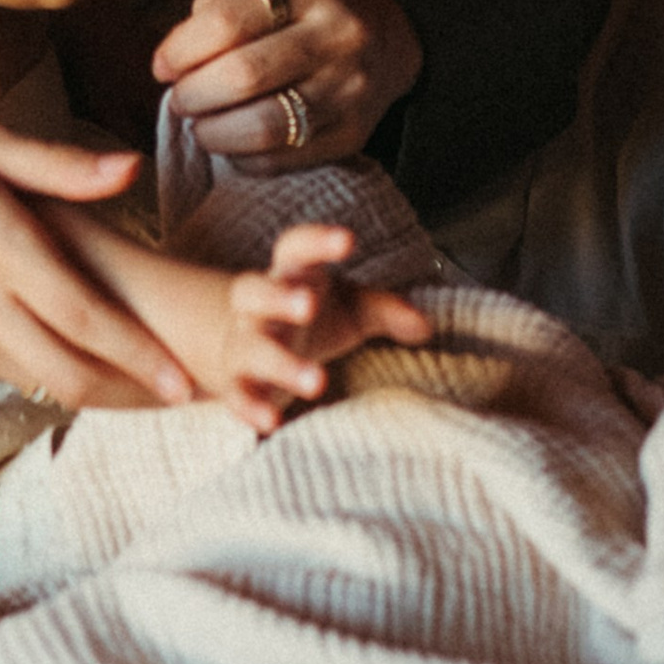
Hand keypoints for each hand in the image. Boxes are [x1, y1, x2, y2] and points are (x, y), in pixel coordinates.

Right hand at [0, 122, 201, 410]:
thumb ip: (59, 166)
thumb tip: (131, 169)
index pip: (84, 318)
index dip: (139, 354)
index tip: (187, 377)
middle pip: (68, 373)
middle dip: (130, 391)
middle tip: (184, 394)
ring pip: (39, 381)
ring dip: (93, 385)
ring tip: (142, 380)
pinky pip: (3, 371)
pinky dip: (43, 371)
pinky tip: (69, 357)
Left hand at [152, 0, 422, 167]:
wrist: (383, 35)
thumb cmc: (297, 10)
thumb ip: (211, 6)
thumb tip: (171, 61)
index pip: (227, 21)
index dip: (181, 51)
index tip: (162, 66)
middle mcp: (338, 31)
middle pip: (244, 75)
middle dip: (193, 95)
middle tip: (181, 99)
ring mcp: (351, 86)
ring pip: (263, 125)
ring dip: (213, 133)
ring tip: (201, 124)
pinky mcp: (353, 133)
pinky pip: (281, 159)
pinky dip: (242, 157)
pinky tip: (234, 141)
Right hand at [204, 221, 434, 432]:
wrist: (252, 352)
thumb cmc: (315, 321)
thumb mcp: (352, 309)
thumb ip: (387, 310)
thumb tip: (425, 325)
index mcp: (290, 276)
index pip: (296, 247)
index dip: (318, 241)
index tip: (349, 240)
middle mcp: (258, 306)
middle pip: (255, 291)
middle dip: (279, 297)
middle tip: (308, 306)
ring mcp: (243, 344)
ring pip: (252, 348)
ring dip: (282, 364)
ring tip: (318, 382)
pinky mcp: (237, 384)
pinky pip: (238, 396)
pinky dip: (252, 408)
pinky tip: (272, 423)